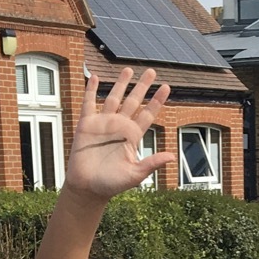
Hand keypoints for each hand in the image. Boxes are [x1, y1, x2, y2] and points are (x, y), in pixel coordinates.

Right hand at [65, 67, 171, 200]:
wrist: (87, 188)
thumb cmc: (111, 185)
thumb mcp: (134, 175)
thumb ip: (151, 164)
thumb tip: (172, 156)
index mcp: (132, 137)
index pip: (147, 114)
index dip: (157, 101)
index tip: (166, 87)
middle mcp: (119, 127)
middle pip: (133, 101)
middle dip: (142, 86)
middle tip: (151, 71)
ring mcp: (103, 124)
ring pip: (113, 98)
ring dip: (120, 84)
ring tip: (128, 69)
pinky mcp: (86, 124)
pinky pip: (89, 103)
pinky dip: (90, 90)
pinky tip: (95, 77)